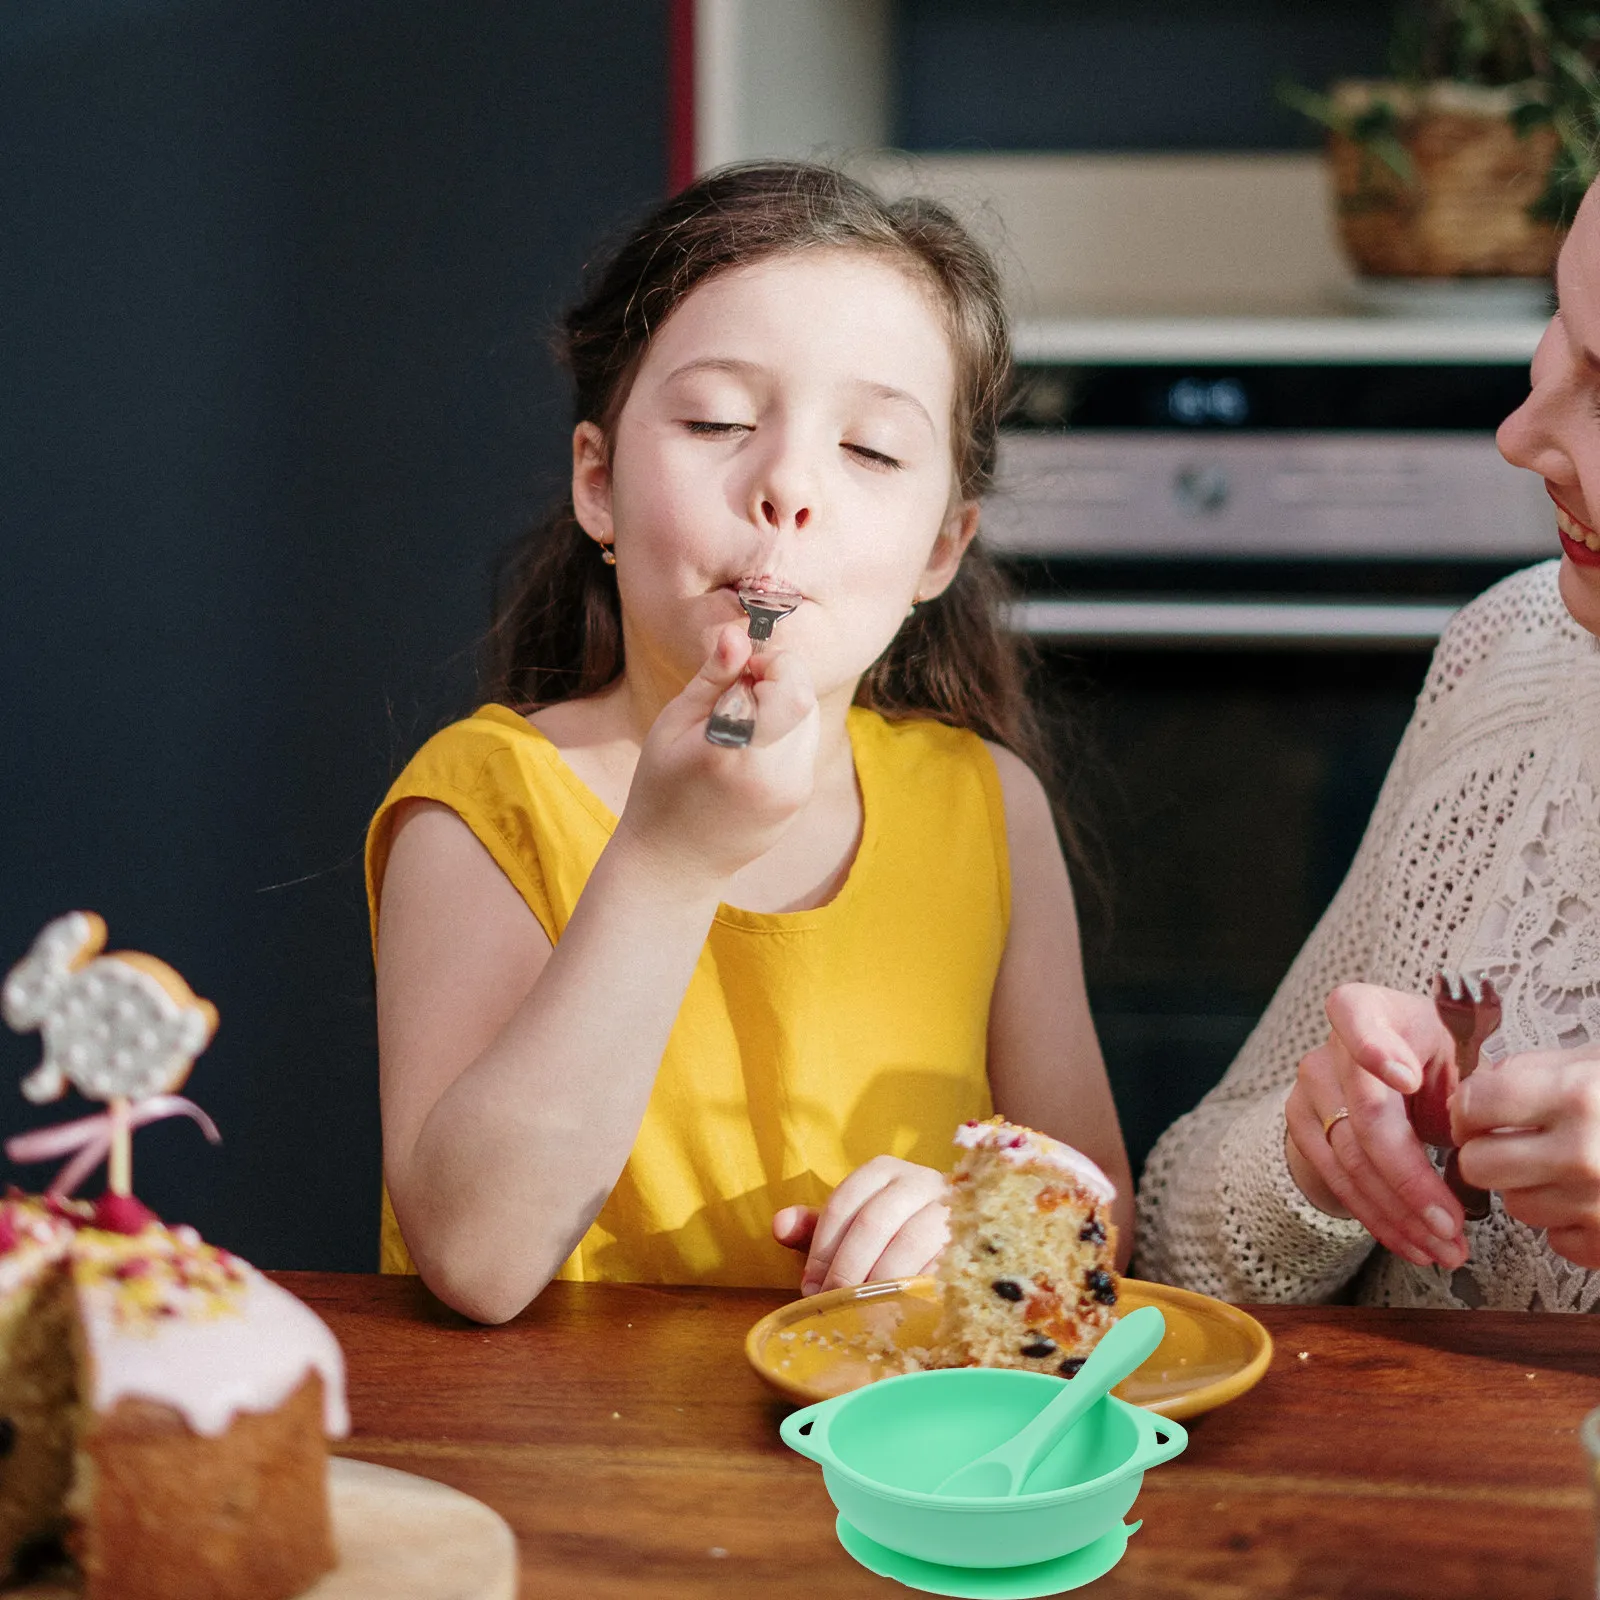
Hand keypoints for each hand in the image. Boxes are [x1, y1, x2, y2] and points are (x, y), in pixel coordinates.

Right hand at [613, 623, 819, 887]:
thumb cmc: (661, 785)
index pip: (792, 687)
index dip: (772, 664)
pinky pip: (804, 746)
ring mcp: (794, 792)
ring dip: (781, 706)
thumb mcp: (675, 723)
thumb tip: (740, 633)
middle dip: (777, 680)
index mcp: (738, 752)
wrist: (674, 861)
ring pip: (809, 719)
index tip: (740, 669)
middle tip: (736, 691)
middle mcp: (777, 776)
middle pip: (805, 698)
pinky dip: (782, 733)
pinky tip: (746, 751)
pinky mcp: (799, 800)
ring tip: (738, 723)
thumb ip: (714, 676)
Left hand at [771, 1156, 949, 1294]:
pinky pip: (945, 1261)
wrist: (950, 1235)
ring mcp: (950, 1206)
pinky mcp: (973, 1238)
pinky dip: (920, 1287)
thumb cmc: (888, 1234)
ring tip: (864, 1311)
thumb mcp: (849, 1228)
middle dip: (849, 1268)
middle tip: (834, 1304)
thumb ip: (813, 1228)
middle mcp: (919, 1179)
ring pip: (912, 1239)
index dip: (823, 1248)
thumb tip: (779, 1226)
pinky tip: (902, 1309)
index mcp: (883, 1171)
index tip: (811, 1287)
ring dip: (882, 1280)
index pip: (844, 1203)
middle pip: (875, 1221)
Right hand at [1284, 982, 1468, 1269]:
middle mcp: (1330, 1047)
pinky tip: (1414, 1243)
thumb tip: (1483, 1134)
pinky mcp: (1301, 1127)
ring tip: (1445, 1248)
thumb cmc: (1432, 1058)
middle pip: (1365, 1116)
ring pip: (1350, 1161)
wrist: (1385, 1068)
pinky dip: (1380, 1219)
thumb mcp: (1456, 1052)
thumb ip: (1467, 1082)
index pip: (1356, 1015)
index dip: (1376, 1048)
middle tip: (1452, 1223)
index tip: (1407, 1080)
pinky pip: (1338, 1181)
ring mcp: (1309, 1089)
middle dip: (1410, 1180)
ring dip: (1399, 1213)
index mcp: (1371, 1010)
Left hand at [1452, 1044, 1599, 1267]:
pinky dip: (1567, 1222)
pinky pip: (1558, 1240)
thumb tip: (1473, 1092)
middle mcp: (1585, 1153)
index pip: (1473, 1106)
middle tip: (1509, 1141)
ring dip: (1529, 1187)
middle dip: (1487, 1151)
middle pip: (1478, 1165)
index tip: (1477, 1109)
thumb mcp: (1594, 1061)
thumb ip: (1531, 1071)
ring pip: (1515, 1205)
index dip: (1468, 1107)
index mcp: (1578, 1095)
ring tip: (1563, 1166)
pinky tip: (1590, 1197)